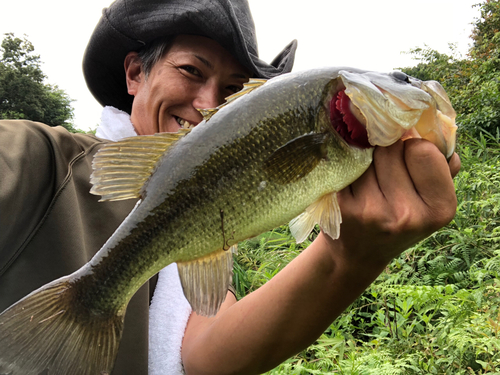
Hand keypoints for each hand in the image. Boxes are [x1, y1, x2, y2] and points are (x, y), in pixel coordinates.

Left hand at [333, 138, 459, 269]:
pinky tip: (352, 182)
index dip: (414, 146)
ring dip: (366, 156)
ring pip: (366, 154)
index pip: (423, 150)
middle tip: (385, 169)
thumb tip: (435, 131)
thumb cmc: (398, 219)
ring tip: (369, 177)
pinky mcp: (343, 207)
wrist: (358, 254)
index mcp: (439, 208)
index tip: (409, 157)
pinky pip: (346, 165)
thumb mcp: (429, 200)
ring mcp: (371, 211)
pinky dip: (348, 166)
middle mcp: (406, 214)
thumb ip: (441, 168)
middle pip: (391, 149)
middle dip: (388, 150)